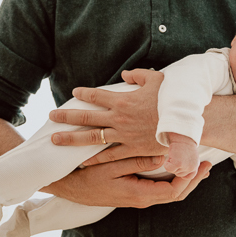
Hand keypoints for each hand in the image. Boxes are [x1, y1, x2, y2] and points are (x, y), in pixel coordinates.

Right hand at [42, 156, 211, 208]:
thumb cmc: (89, 176)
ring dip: (183, 177)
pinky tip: (173, 163)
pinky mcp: (133, 190)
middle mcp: (141, 199)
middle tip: (207, 163)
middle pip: (176, 193)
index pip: (174, 191)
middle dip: (192, 179)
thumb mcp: (113, 166)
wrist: (69, 186)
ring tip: (196, 162)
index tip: (201, 165)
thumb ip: (139, 162)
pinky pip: (158, 186)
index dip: (190, 178)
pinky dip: (170, 176)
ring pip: (168, 190)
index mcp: (140, 195)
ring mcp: (138, 196)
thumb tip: (164, 155)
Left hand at [49, 69, 166, 165]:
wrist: (184, 125)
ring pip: (90, 138)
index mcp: (122, 100)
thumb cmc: (172, 100)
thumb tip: (125, 75)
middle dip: (66, 116)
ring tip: (55, 139)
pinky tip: (81, 161)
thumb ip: (138, 76)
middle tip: (50, 116)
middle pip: (86, 117)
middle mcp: (118, 118)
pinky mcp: (131, 150)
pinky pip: (108, 156)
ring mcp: (123, 136)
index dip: (84, 94)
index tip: (74, 93)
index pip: (96, 96)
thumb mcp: (157, 80)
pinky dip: (94, 159)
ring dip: (71, 138)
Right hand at [164, 133, 198, 178]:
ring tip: (175, 155)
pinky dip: (167, 163)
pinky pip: (168, 168)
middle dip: (175, 166)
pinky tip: (170, 156)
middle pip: (178, 174)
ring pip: (173, 171)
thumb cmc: (185, 145)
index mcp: (195, 166)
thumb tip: (198, 175)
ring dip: (171, 164)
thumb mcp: (191, 157)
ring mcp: (186, 166)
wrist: (183, 136)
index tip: (178, 165)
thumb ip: (191, 166)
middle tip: (177, 156)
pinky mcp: (178, 163)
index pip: (188, 177)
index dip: (181, 171)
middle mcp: (192, 167)